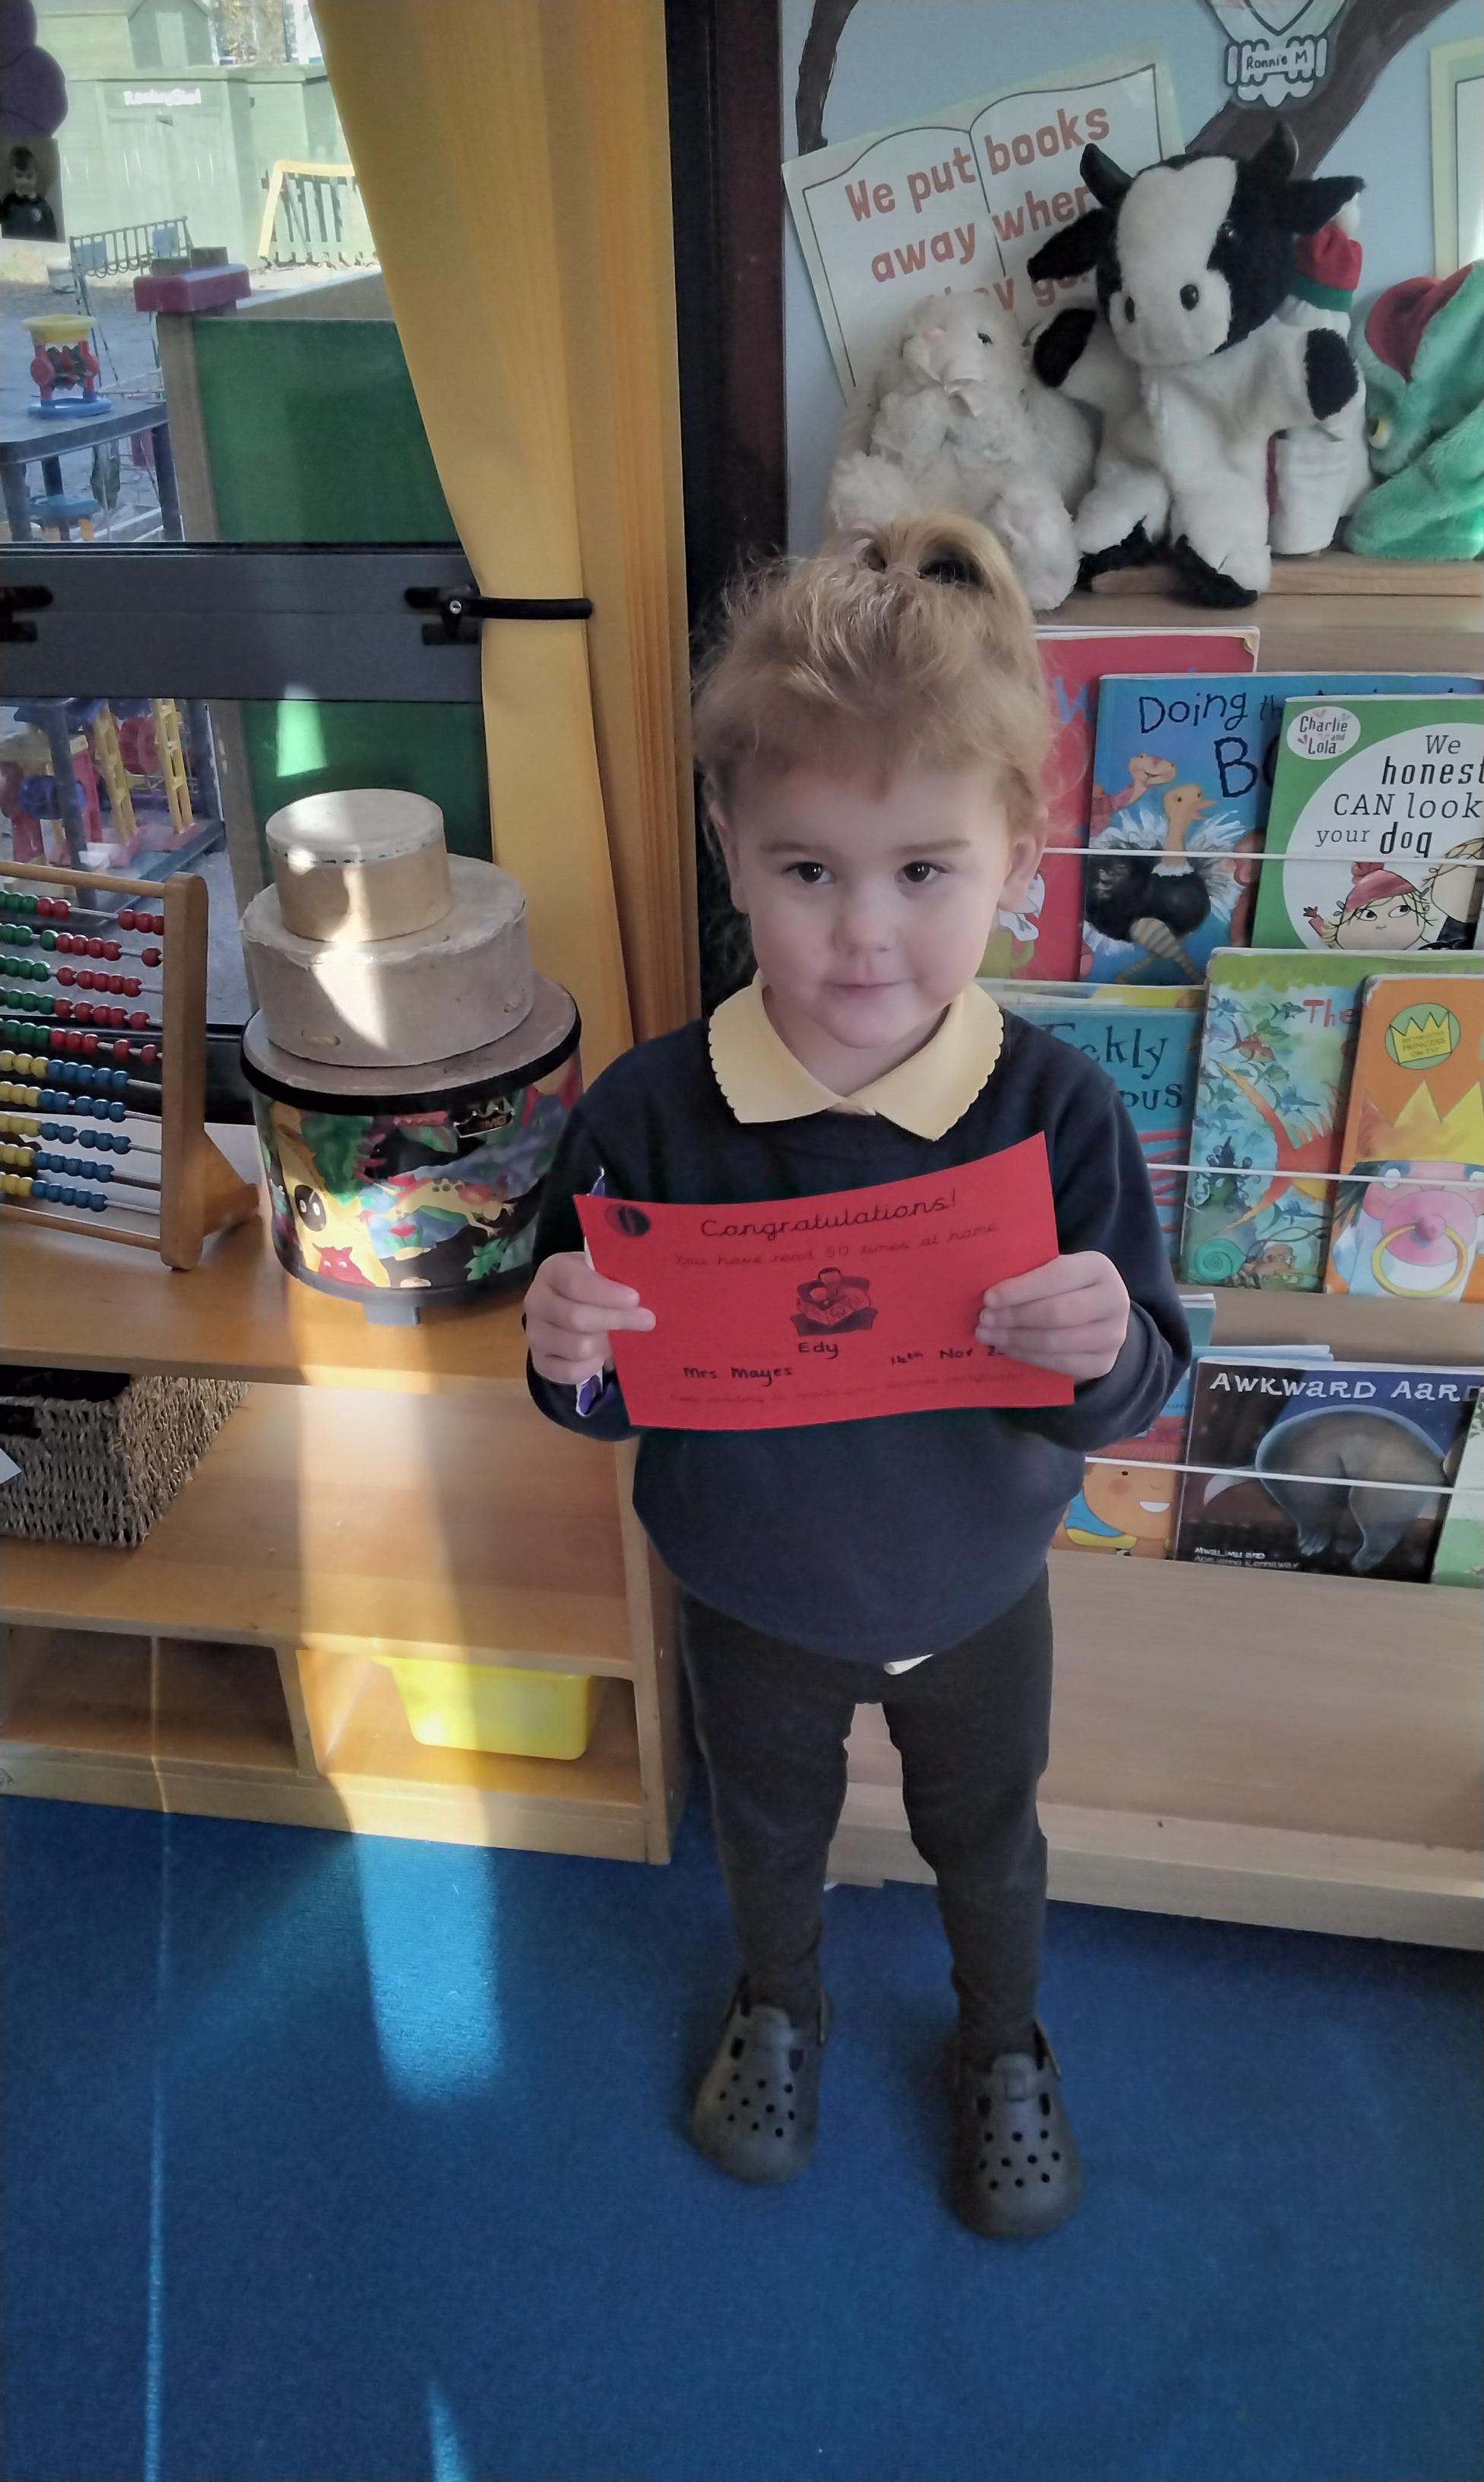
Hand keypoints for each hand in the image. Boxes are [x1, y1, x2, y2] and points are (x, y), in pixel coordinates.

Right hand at [525, 1251, 654, 1387]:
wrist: (571, 1307)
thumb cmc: (595, 1286)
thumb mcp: (603, 1272)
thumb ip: (617, 1276)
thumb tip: (643, 1294)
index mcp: (552, 1271)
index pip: (575, 1282)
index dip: (606, 1293)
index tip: (635, 1298)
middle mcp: (536, 1301)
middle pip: (576, 1317)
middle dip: (617, 1320)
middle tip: (648, 1320)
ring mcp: (534, 1334)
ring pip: (577, 1347)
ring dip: (604, 1345)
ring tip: (618, 1338)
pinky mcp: (539, 1361)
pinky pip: (569, 1372)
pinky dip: (591, 1367)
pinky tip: (601, 1357)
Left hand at [977, 1251, 1129, 1380]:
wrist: (1099, 1316)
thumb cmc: (1066, 1287)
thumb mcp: (1056, 1270)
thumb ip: (1031, 1274)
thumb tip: (989, 1294)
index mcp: (1099, 1268)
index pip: (1057, 1276)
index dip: (1020, 1289)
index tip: (988, 1298)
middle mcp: (1114, 1300)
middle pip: (1055, 1313)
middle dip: (1013, 1317)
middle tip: (984, 1319)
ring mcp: (1113, 1335)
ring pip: (1054, 1341)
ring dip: (1014, 1339)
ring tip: (988, 1334)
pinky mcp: (1103, 1363)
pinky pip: (1058, 1363)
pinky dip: (1027, 1356)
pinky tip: (1006, 1348)